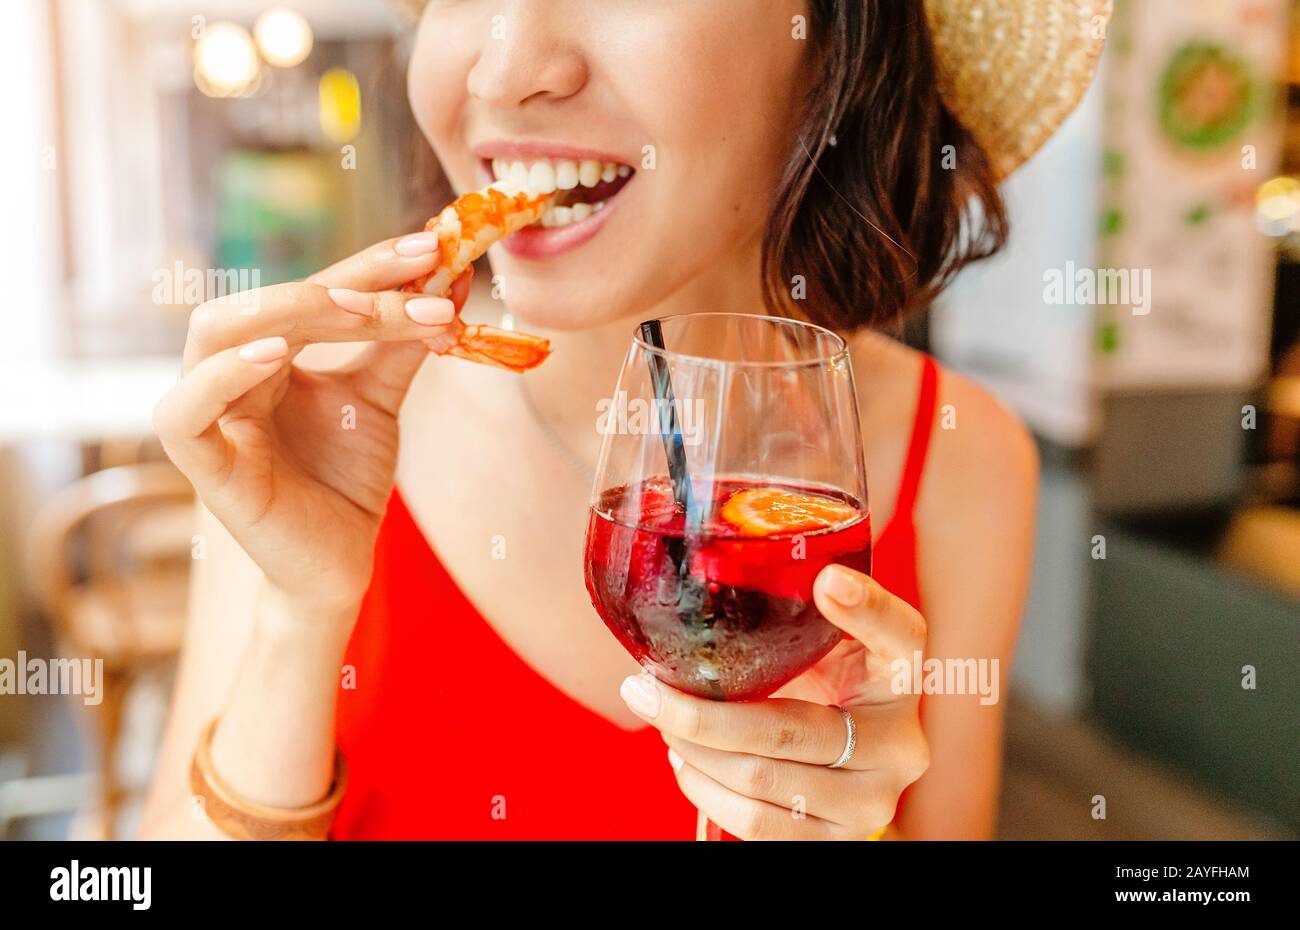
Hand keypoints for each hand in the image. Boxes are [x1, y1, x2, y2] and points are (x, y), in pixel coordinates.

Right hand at [154, 235, 472, 617]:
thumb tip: (449, 280)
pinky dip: (223, 375)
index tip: (433, 245)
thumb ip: (403, 343)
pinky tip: (275, 355)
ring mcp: (208, 415)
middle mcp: (228, 372)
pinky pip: (187, 409)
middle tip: (415, 272)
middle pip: (267, 301)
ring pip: (216, 334)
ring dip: (289, 310)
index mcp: (267, 351)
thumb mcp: (381, 401)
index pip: (313, 291)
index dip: (370, 265)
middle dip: (342, 281)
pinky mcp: (201, 464)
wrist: (340, 564)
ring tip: (360, 308)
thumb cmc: (346, 480)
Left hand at [619, 564, 928, 839]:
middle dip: (701, 714)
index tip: (828, 580)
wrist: (853, 769)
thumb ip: (799, 607)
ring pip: (762, 782)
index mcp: (901, 675)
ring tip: (663, 725)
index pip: (900, 635)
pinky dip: (706, 791)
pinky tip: (686, 761)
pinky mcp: (838, 842)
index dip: (867, 608)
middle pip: (789, 730)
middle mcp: (900, 743)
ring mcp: (872, 801)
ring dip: (695, 752)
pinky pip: (758, 825)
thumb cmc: (827, 688)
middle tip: (646, 691)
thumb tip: (719, 574)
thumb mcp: (825, 641)